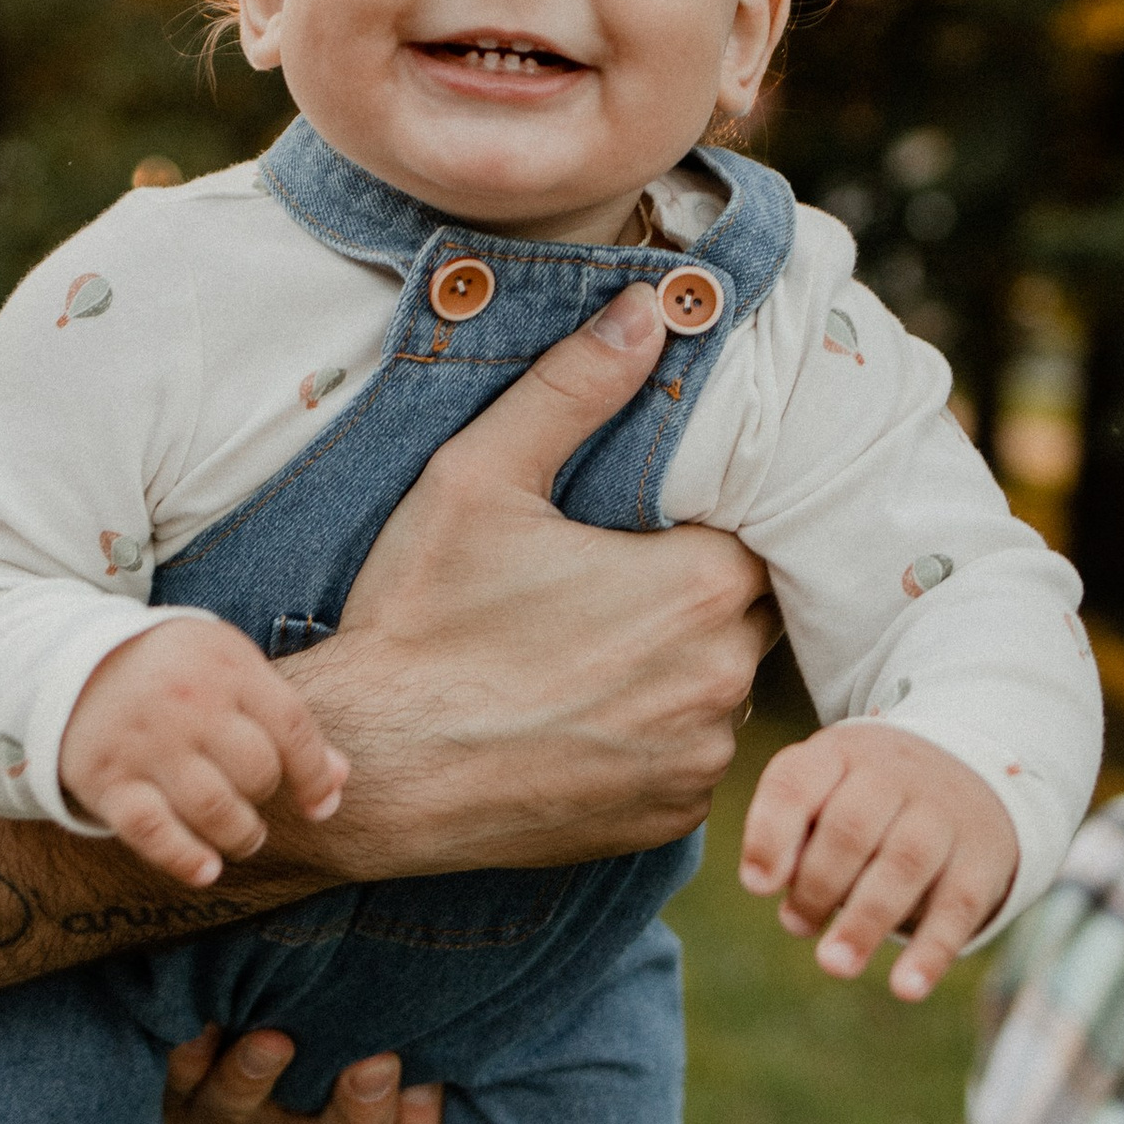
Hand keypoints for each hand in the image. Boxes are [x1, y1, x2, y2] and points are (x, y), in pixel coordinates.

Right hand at [61, 623, 347, 888]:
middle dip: (265, 797)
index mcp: (227, 665)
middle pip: (257, 771)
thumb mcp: (230, 669)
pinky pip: (152, 831)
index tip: (320, 806)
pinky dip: (184, 858)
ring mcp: (144, 741)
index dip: (315, 776)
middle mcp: (188, 701)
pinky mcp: (105, 777)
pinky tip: (207, 870)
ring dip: (240, 835)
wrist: (68, 660)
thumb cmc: (172, 671)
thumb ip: (283, 717)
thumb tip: (340, 778)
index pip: (292, 728)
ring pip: (215, 808)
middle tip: (254, 802)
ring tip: (242, 838)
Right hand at [279, 284, 777, 879]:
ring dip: (677, 664)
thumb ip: (574, 387)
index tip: (641, 524)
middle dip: (691, 590)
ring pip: (718, 685)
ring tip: (584, 650)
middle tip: (605, 580)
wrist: (372, 767)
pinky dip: (652, 733)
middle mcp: (721, 679)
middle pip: (745, 609)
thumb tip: (647, 308)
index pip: (751, 532)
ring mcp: (697, 758)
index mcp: (698, 586)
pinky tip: (579, 711)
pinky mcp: (668, 815)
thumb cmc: (421, 621)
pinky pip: (689, 757)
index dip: (698, 522)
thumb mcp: (480, 478)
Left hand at [739, 723, 1017, 994]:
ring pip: (905, 863)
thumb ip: (785, 829)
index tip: (756, 886)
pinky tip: (906, 988)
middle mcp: (895, 776)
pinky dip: (932, 951)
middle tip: (796, 925)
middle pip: (852, 826)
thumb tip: (763, 882)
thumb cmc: (864, 797)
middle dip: (818, 884)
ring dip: (865, 920)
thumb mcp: (821, 791)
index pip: (798, 782)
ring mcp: (944, 816)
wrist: (969, 773)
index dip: (772, 833)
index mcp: (839, 755)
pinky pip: (958, 906)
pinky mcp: (981, 860)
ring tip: (833, 964)